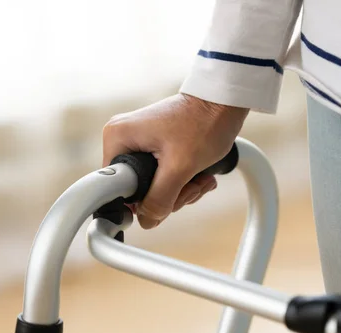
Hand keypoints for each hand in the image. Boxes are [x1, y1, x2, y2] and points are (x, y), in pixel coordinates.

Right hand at [102, 93, 248, 228]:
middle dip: (170, 196)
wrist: (225, 102)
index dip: (139, 202)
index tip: (165, 199)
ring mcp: (139, 144)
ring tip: (201, 178)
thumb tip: (147, 221)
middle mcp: (123, 140)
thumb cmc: (204, 123)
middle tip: (191, 185)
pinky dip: (184, 182)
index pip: (115, 189)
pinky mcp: (155, 148)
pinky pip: (164, 178)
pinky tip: (202, 176)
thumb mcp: (181, 167)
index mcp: (118, 139)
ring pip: (154, 188)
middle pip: (137, 191)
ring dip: (183, 191)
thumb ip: (160, 199)